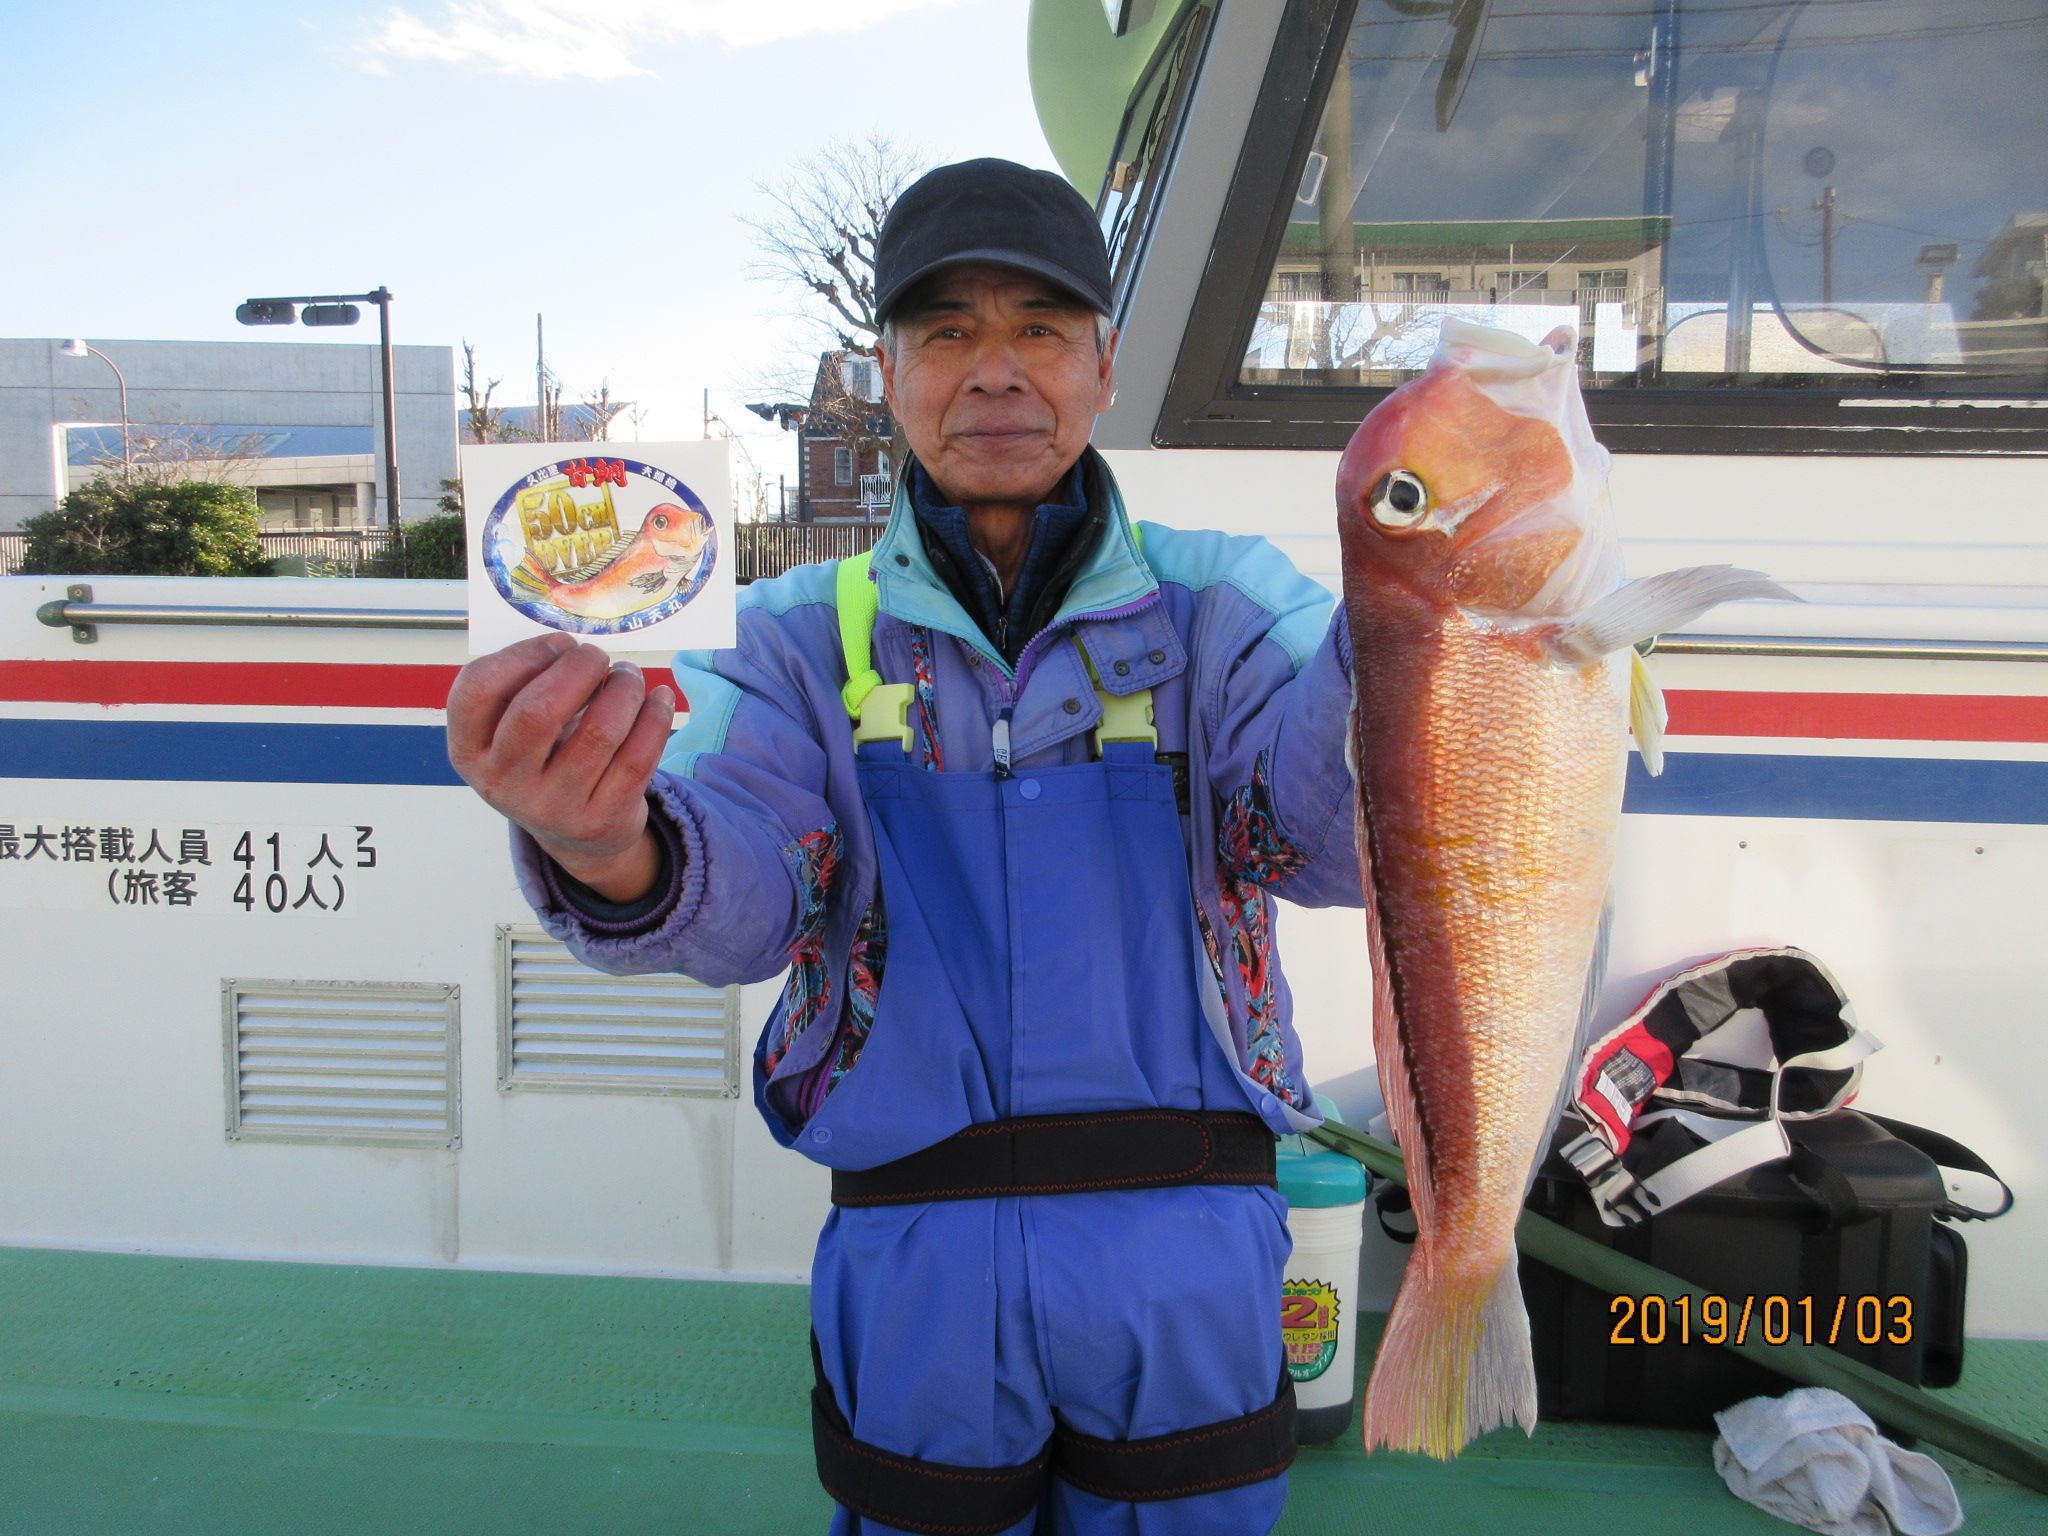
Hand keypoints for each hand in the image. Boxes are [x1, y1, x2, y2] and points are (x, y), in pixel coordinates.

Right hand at [446, 633, 676, 900]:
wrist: (576, 835)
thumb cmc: (544, 758)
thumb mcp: (512, 729)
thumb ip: (525, 684)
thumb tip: (572, 648)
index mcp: (470, 750)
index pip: (477, 689)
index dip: (523, 654)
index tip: (559, 644)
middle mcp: (503, 782)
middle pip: (537, 711)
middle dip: (578, 669)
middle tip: (597, 657)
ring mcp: (552, 807)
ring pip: (599, 730)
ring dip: (624, 687)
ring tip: (629, 676)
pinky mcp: (601, 819)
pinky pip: (638, 756)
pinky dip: (655, 715)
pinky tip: (658, 697)